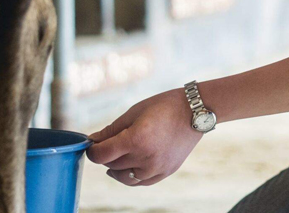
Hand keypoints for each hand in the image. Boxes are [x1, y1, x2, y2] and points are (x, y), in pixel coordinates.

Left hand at [85, 89, 202, 185]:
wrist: (195, 111)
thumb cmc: (164, 106)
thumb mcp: (134, 112)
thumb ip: (112, 129)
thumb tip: (93, 141)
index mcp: (136, 139)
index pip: (102, 155)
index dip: (93, 150)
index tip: (92, 145)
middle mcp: (146, 158)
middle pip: (112, 165)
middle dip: (106, 155)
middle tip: (108, 143)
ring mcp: (157, 168)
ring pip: (124, 177)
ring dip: (117, 167)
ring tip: (119, 155)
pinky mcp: (165, 172)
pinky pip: (140, 181)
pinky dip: (131, 175)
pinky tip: (131, 164)